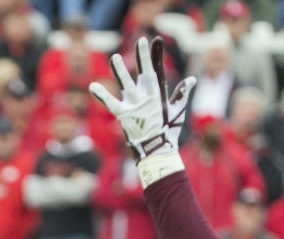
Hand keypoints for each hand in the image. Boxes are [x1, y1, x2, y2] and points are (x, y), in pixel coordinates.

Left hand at [89, 37, 195, 161]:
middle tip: (140, 40)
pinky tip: (92, 86)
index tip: (154, 40)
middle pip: (144, 73)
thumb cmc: (168, 133)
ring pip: (126, 84)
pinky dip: (102, 95)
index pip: (157, 70)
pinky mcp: (124, 115)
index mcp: (159, 95)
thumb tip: (191, 80)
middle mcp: (147, 98)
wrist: (156, 152)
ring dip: (120, 71)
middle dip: (143, 56)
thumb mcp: (178, 112)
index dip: (155, 56)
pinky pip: (111, 103)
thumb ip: (182, 94)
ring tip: (114, 57)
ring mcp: (135, 106)